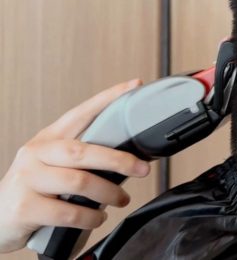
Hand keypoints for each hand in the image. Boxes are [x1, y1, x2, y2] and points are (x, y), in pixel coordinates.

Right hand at [0, 79, 150, 252]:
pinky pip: (68, 212)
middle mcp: (36, 154)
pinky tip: (97, 218)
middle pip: (83, 151)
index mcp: (48, 140)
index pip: (81, 113)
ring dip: (108, 193)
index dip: (108, 99)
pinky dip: (90, 217)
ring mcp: (27, 179)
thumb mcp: (54, 167)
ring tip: (120, 200)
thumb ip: (82, 160)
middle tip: (143, 169)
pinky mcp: (24, 207)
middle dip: (119, 160)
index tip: (133, 86)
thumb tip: (128, 161)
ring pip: (79, 182)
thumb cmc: (34, 192)